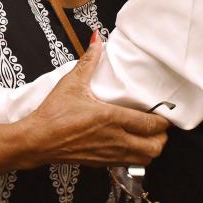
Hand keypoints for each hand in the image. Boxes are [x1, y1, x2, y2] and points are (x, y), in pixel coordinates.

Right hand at [24, 40, 168, 167]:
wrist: (37, 140)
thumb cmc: (54, 113)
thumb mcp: (72, 82)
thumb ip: (88, 60)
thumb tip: (97, 39)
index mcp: (111, 118)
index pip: (150, 124)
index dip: (164, 120)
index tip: (165, 111)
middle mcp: (115, 139)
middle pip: (155, 147)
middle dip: (161, 137)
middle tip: (158, 124)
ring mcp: (109, 154)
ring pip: (145, 159)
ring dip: (151, 148)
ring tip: (147, 135)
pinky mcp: (101, 163)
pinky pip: (129, 164)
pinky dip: (136, 156)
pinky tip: (129, 143)